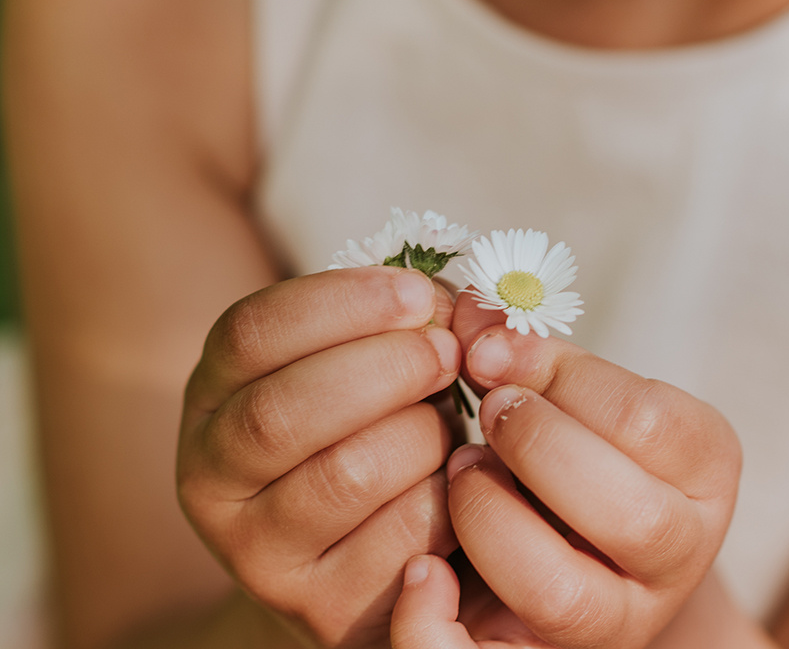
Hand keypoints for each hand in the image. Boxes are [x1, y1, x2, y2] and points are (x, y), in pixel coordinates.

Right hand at [177, 267, 461, 647]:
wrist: (357, 554)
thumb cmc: (370, 423)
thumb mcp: (366, 357)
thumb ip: (408, 319)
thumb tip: (463, 306)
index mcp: (214, 393)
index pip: (251, 333)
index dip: (340, 302)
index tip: (416, 293)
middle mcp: (213, 476)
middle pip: (284, 411)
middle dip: (387, 367)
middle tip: (447, 352)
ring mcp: (258, 553)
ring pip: (349, 474)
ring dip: (424, 431)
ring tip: (448, 418)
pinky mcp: (322, 607)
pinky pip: (401, 535)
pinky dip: (447, 492)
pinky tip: (456, 474)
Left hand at [407, 295, 741, 648]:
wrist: (589, 534)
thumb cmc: (583, 436)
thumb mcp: (581, 390)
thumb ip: (532, 352)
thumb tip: (471, 308)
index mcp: (704, 468)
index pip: (645, 423)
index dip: (556, 377)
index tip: (487, 347)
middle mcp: (678, 556)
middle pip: (629, 517)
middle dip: (537, 446)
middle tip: (488, 408)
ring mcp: (617, 619)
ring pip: (565, 596)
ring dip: (491, 519)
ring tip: (460, 468)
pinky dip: (438, 628)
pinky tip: (418, 570)